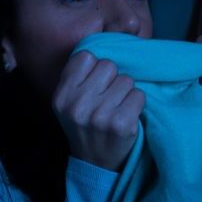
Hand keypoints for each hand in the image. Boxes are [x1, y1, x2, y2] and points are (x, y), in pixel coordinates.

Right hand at [52, 51, 144, 170]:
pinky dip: (137, 103)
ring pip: (126, 80)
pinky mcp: (121, 125)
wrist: (96, 163)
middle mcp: (77, 106)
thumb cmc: (85, 124)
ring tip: (116, 108)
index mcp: (62, 96)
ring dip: (126, 92)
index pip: (86, 57)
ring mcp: (100, 116)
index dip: (95, 68)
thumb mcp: (69, 100)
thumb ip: (78, 74)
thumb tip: (106, 38)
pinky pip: (139, 95)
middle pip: (109, 65)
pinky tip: (127, 116)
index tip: (95, 84)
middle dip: (112, 79)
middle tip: (107, 99)